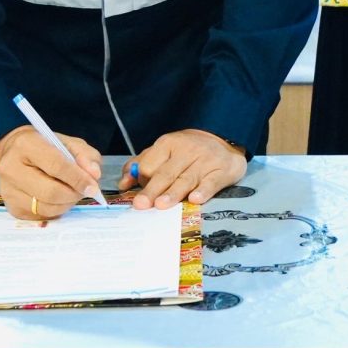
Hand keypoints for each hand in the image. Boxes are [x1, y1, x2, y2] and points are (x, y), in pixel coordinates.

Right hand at [0, 126, 103, 221]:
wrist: (14, 153)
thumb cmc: (45, 146)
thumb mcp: (68, 143)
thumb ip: (85, 155)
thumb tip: (94, 175)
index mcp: (26, 145)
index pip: (56, 166)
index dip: (78, 178)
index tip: (93, 186)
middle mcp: (11, 169)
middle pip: (50, 192)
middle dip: (74, 194)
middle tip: (85, 191)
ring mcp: (8, 191)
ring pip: (46, 207)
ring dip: (67, 204)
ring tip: (72, 194)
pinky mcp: (12, 208)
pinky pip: (41, 216)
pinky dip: (56, 210)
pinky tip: (58, 200)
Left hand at [120, 129, 247, 209]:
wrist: (223, 142)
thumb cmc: (188, 150)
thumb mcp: (164, 150)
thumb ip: (142, 164)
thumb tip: (123, 183)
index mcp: (167, 144)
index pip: (149, 164)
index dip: (141, 180)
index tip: (137, 195)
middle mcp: (186, 151)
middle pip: (165, 173)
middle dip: (152, 189)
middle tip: (141, 204)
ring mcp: (204, 161)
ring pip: (186, 179)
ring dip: (173, 193)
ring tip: (162, 205)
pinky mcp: (221, 171)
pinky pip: (211, 183)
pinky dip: (203, 191)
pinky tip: (195, 199)